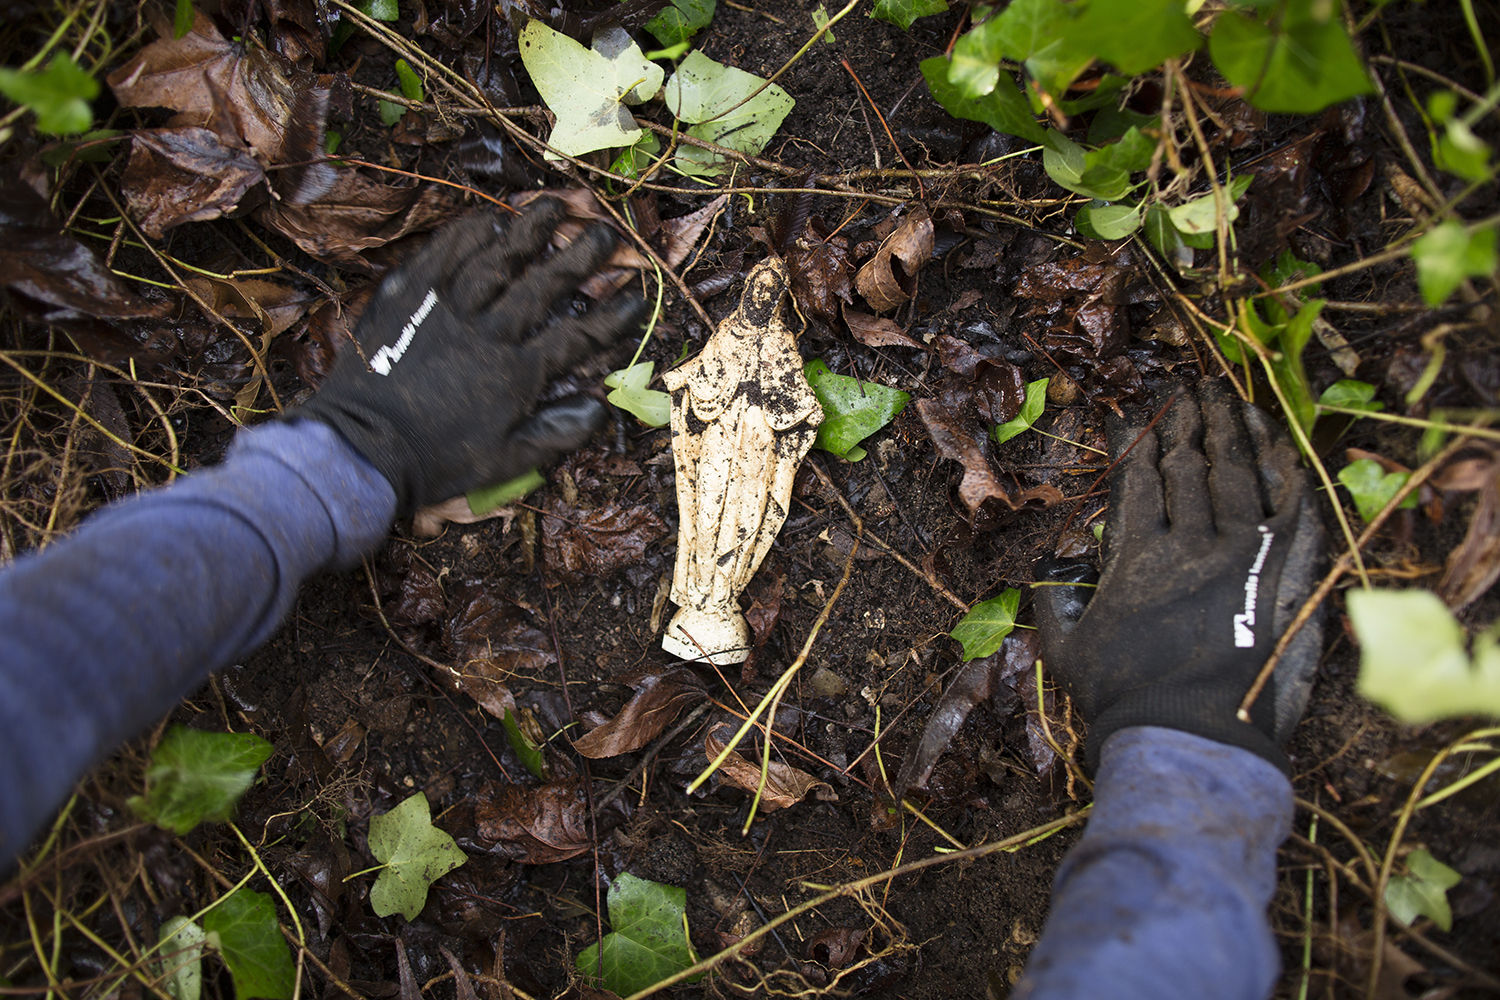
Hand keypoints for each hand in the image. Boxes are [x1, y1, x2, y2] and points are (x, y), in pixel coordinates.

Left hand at [295, 200, 644, 514]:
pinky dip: (468, 233)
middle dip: (580, 257)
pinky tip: (487, 218)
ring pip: (496, 259)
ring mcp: (445, 308)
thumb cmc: (436, 460)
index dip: (611, 315)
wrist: (362, 449)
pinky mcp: (407, 295)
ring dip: (528, 231)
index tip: (637, 294)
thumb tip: (599, 406)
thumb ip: (556, 433)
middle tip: (606, 232)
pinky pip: (442, 254)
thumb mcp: (505, 461)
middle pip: (543, 285)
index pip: (576, 337)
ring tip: (554, 206)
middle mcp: (487, 332)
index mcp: (515, 374)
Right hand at [1034, 381, 1323, 771]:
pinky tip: (1275, 440)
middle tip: (1186, 393)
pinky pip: (1288, 505)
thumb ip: (1054, 599)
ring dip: (1229, 431)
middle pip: (1189, 466)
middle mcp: (1190, 543)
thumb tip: (1050, 562)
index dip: (1137, 442)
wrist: (1190, 736)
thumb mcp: (1065, 651)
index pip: (1139, 480)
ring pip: (1237, 474)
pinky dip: (1282, 468)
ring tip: (1223, 398)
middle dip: (1185, 424)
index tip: (1136, 414)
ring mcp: (1242, 555)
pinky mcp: (1284, 573)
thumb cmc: (1122, 700)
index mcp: (1136, 557)